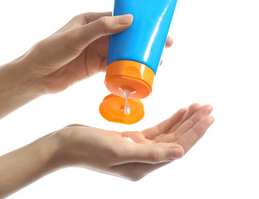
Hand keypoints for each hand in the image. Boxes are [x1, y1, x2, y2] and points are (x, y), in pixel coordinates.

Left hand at [23, 12, 172, 93]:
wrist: (37, 76)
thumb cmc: (51, 50)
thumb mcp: (76, 37)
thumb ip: (101, 28)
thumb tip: (128, 20)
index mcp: (90, 21)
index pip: (118, 18)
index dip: (137, 21)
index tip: (155, 24)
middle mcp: (95, 35)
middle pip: (124, 36)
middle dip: (143, 39)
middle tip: (164, 44)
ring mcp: (95, 52)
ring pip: (122, 52)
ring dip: (138, 55)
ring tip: (156, 60)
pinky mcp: (94, 67)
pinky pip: (114, 66)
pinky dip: (126, 68)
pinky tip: (138, 71)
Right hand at [54, 103, 213, 180]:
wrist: (66, 144)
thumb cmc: (87, 147)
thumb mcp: (118, 150)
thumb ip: (150, 153)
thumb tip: (179, 153)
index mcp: (143, 166)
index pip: (176, 147)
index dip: (194, 132)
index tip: (208, 116)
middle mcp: (144, 160)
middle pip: (176, 140)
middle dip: (193, 124)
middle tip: (208, 107)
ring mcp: (138, 149)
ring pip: (168, 134)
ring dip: (184, 120)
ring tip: (197, 107)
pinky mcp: (131, 139)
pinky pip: (157, 130)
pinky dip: (170, 120)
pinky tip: (179, 112)